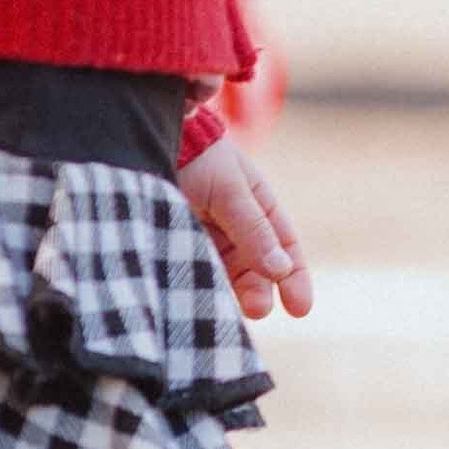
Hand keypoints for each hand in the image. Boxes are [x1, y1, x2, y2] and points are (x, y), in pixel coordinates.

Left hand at [180, 129, 314, 320]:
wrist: (148, 137)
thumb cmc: (197, 156)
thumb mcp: (230, 191)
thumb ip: (253, 230)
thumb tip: (281, 270)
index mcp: (258, 205)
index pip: (285, 247)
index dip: (295, 278)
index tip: (300, 309)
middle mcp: (236, 225)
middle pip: (257, 268)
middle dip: (260, 291)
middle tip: (257, 310)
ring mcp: (207, 236)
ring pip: (228, 274)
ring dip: (234, 294)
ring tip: (231, 311)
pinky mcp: (179, 244)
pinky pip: (196, 271)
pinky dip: (203, 286)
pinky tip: (204, 300)